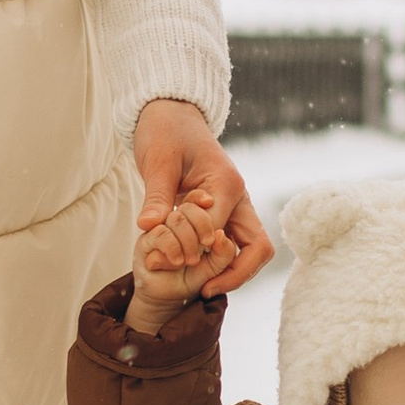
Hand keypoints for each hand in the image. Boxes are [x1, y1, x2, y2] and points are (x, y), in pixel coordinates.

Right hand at [126, 197, 224, 333]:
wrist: (167, 297)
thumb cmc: (192, 277)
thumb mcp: (216, 266)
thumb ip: (225, 253)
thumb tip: (220, 236)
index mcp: (195, 218)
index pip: (201, 199)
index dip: (208, 205)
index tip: (213, 221)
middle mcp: (177, 218)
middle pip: (191, 207)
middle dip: (203, 227)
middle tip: (205, 245)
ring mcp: (161, 226)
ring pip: (178, 219)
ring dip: (188, 242)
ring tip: (189, 261)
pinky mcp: (146, 238)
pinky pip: (161, 233)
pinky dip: (172, 248)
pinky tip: (176, 261)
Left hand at [134, 101, 270, 304]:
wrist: (171, 114)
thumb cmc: (164, 132)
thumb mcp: (157, 162)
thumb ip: (156, 196)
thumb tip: (148, 227)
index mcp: (226, 184)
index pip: (220, 234)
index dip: (195, 254)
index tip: (165, 264)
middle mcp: (239, 197)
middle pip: (257, 248)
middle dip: (234, 274)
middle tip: (202, 290)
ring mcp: (236, 204)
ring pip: (250, 249)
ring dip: (230, 270)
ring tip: (198, 287)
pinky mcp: (226, 210)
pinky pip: (233, 243)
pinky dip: (219, 260)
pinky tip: (192, 269)